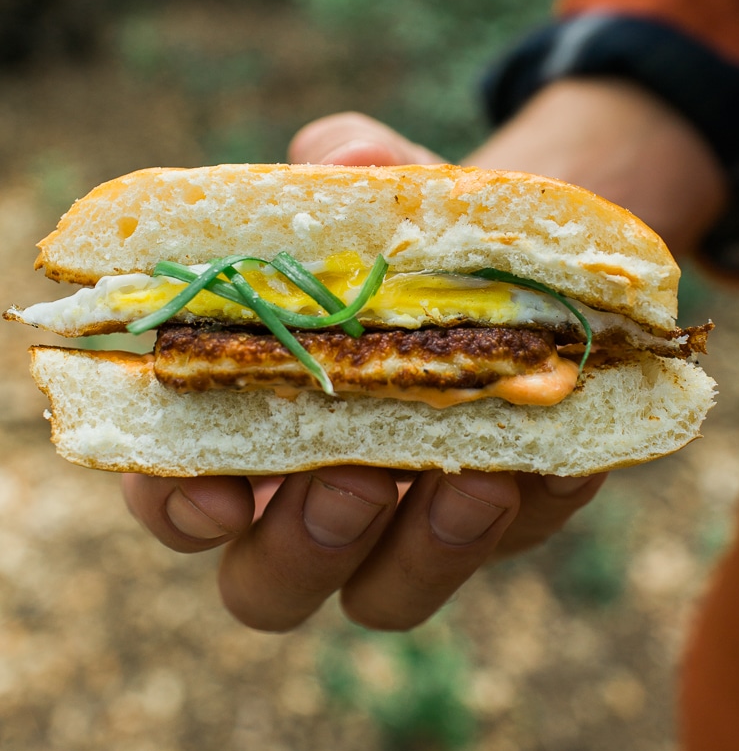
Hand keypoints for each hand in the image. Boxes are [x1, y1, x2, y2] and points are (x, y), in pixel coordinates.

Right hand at [123, 108, 608, 632]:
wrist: (511, 258)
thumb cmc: (405, 233)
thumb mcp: (378, 182)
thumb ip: (345, 160)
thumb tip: (352, 156)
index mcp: (244, 419)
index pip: (172, 491)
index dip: (175, 507)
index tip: (214, 493)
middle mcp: (309, 493)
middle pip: (266, 582)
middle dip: (301, 545)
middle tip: (349, 478)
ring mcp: (404, 522)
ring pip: (382, 594)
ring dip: (423, 551)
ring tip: (474, 479)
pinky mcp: (499, 518)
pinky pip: (505, 543)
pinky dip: (527, 507)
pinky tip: (554, 454)